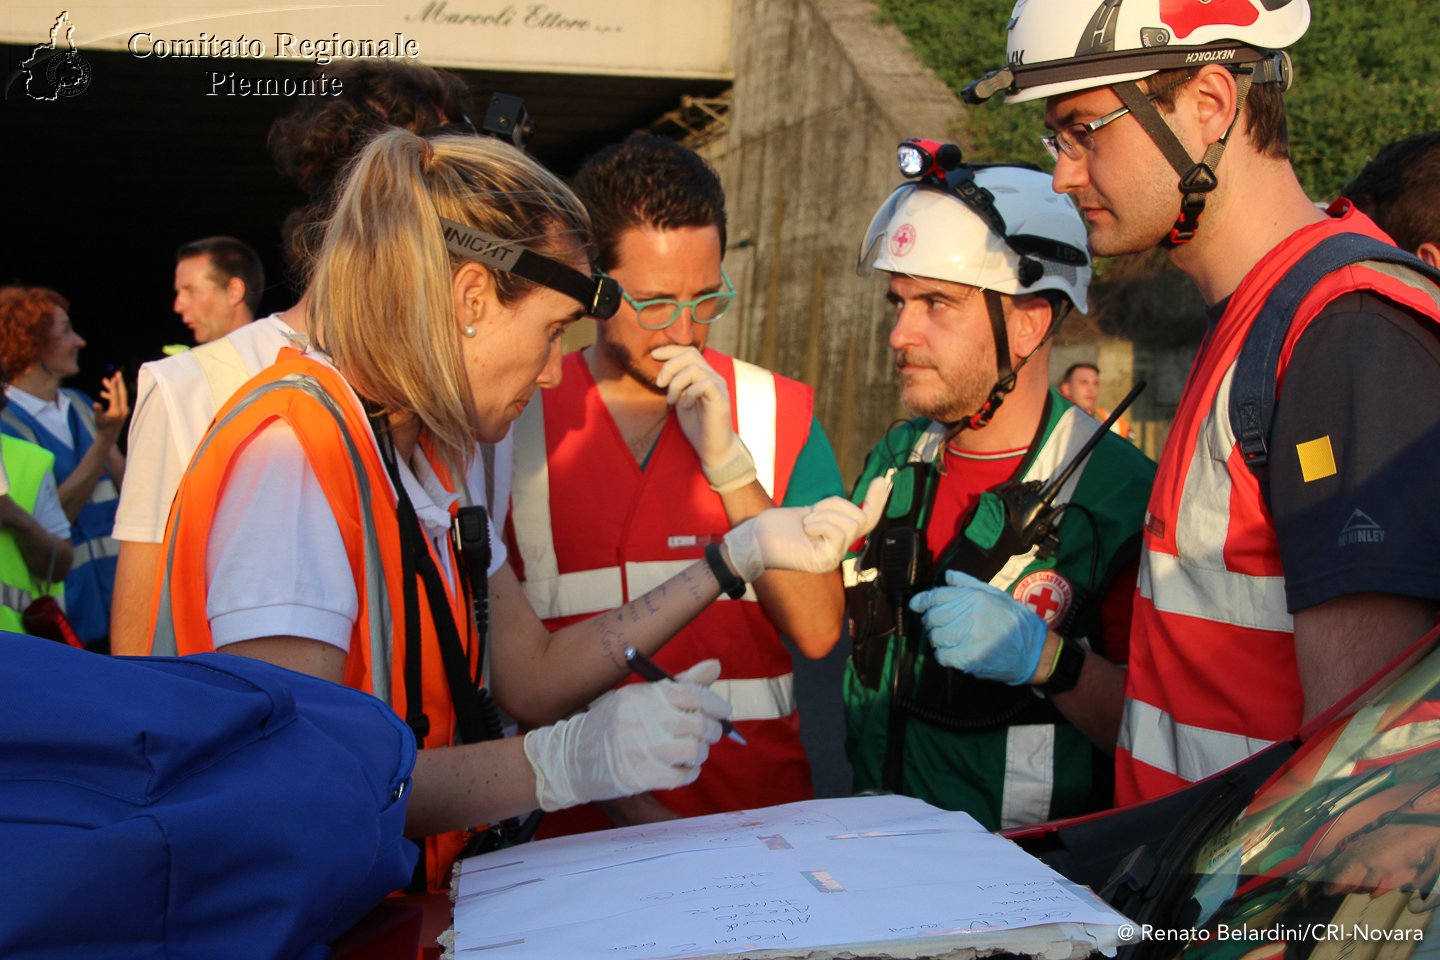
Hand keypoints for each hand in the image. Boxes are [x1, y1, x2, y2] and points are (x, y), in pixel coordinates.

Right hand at [93, 371, 130, 442]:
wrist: (109, 435)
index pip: (116, 395)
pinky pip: (118, 399)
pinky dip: (111, 395)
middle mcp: (123, 409)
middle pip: (122, 392)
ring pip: (119, 395)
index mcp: (118, 410)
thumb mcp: (98, 419)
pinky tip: (102, 393)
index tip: (113, 377)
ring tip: (104, 381)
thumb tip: (96, 404)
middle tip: (117, 373)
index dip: (114, 385)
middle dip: (119, 382)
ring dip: (112, 388)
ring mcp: (124, 409)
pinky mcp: (123, 410)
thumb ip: (98, 411)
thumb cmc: (102, 427)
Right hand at [523, 659, 729, 811]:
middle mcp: (641, 719)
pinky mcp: (639, 776)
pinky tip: (681, 768)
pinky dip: (689, 773)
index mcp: (642, 695)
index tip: (724, 712)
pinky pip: (683, 775)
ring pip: (695, 751)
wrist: (569, 758)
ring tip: (691, 752)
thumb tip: (715, 666)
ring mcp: (640, 749)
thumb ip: (680, 683)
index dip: (716, 704)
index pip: (693, 694)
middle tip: (710, 734)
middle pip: (699, 724)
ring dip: (700, 753)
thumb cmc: (611, 725)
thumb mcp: (639, 697)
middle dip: (713, 731)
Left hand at [652, 345, 755, 492]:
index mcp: (704, 376)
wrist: (713, 449)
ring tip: (671, 400)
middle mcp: (714, 377)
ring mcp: (719, 387)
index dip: (670, 350)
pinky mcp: (721, 400)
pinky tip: (685, 406)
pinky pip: (703, 384)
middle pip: (691, 354)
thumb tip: (660, 373)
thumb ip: (675, 385)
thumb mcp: (680, 400)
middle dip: (669, 366)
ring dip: (676, 383)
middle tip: (660, 384)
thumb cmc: (697, 426)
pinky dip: (688, 394)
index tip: (653, 356)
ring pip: (694, 368)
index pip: (689, 351)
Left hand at [722, 476, 889, 581]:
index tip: (881, 479)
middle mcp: (838, 551)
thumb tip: (845, 500)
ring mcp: (833, 558)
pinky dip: (820, 523)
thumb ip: (834, 511)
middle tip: (810, 512)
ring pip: (850, 522)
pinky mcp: (825, 561)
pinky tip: (805, 530)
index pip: (867, 520)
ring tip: (805, 523)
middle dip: (836, 505)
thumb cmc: (777, 525)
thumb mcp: (812, 511)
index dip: (877, 500)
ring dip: (824, 514)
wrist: (754, 538)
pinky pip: (838, 532)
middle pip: (861, 517)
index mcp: (836, 539)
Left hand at [908, 569, 1048, 684]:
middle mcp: (970, 615)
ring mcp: (970, 638)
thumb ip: (968, 584)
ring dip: (938, 640)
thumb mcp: (996, 594)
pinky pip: (942, 656)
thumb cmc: (1014, 620)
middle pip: (933, 618)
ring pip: (935, 638)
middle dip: (932, 622)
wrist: (1035, 650)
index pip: (937, 596)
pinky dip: (944, 656)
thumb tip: (946, 576)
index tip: (916, 606)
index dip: (921, 601)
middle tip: (940, 626)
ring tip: (951, 640)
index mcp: (975, 597)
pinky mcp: (970, 659)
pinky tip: (955, 653)